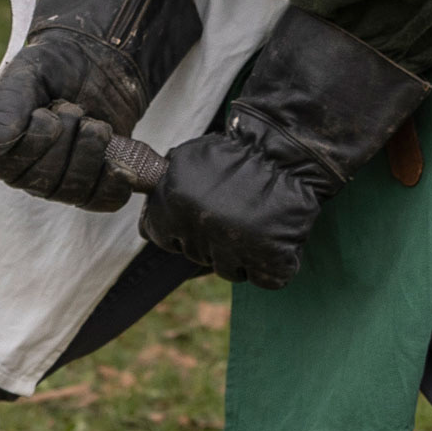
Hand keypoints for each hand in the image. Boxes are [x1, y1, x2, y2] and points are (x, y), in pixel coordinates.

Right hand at [0, 0, 195, 209]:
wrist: (103, 53)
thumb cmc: (61, 55)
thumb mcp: (31, 65)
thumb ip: (11, 100)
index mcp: (0, 141)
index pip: (12, 163)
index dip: (41, 140)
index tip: (60, 109)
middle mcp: (26, 166)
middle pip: (44, 180)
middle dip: (73, 140)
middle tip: (84, 109)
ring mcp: (61, 177)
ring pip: (74, 190)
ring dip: (95, 155)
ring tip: (101, 122)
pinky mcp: (97, 181)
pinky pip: (101, 200)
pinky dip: (115, 179)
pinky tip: (119, 152)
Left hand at [135, 9, 427, 289]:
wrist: (286, 152)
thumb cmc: (234, 157)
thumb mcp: (184, 162)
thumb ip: (162, 190)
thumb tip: (145, 221)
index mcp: (173, 207)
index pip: (160, 238)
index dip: (178, 229)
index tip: (197, 216)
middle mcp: (200, 231)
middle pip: (196, 256)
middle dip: (212, 239)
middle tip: (234, 214)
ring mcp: (237, 248)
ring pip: (230, 270)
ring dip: (242, 254)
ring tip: (255, 223)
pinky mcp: (272, 258)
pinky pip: (266, 278)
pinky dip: (273, 264)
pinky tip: (275, 238)